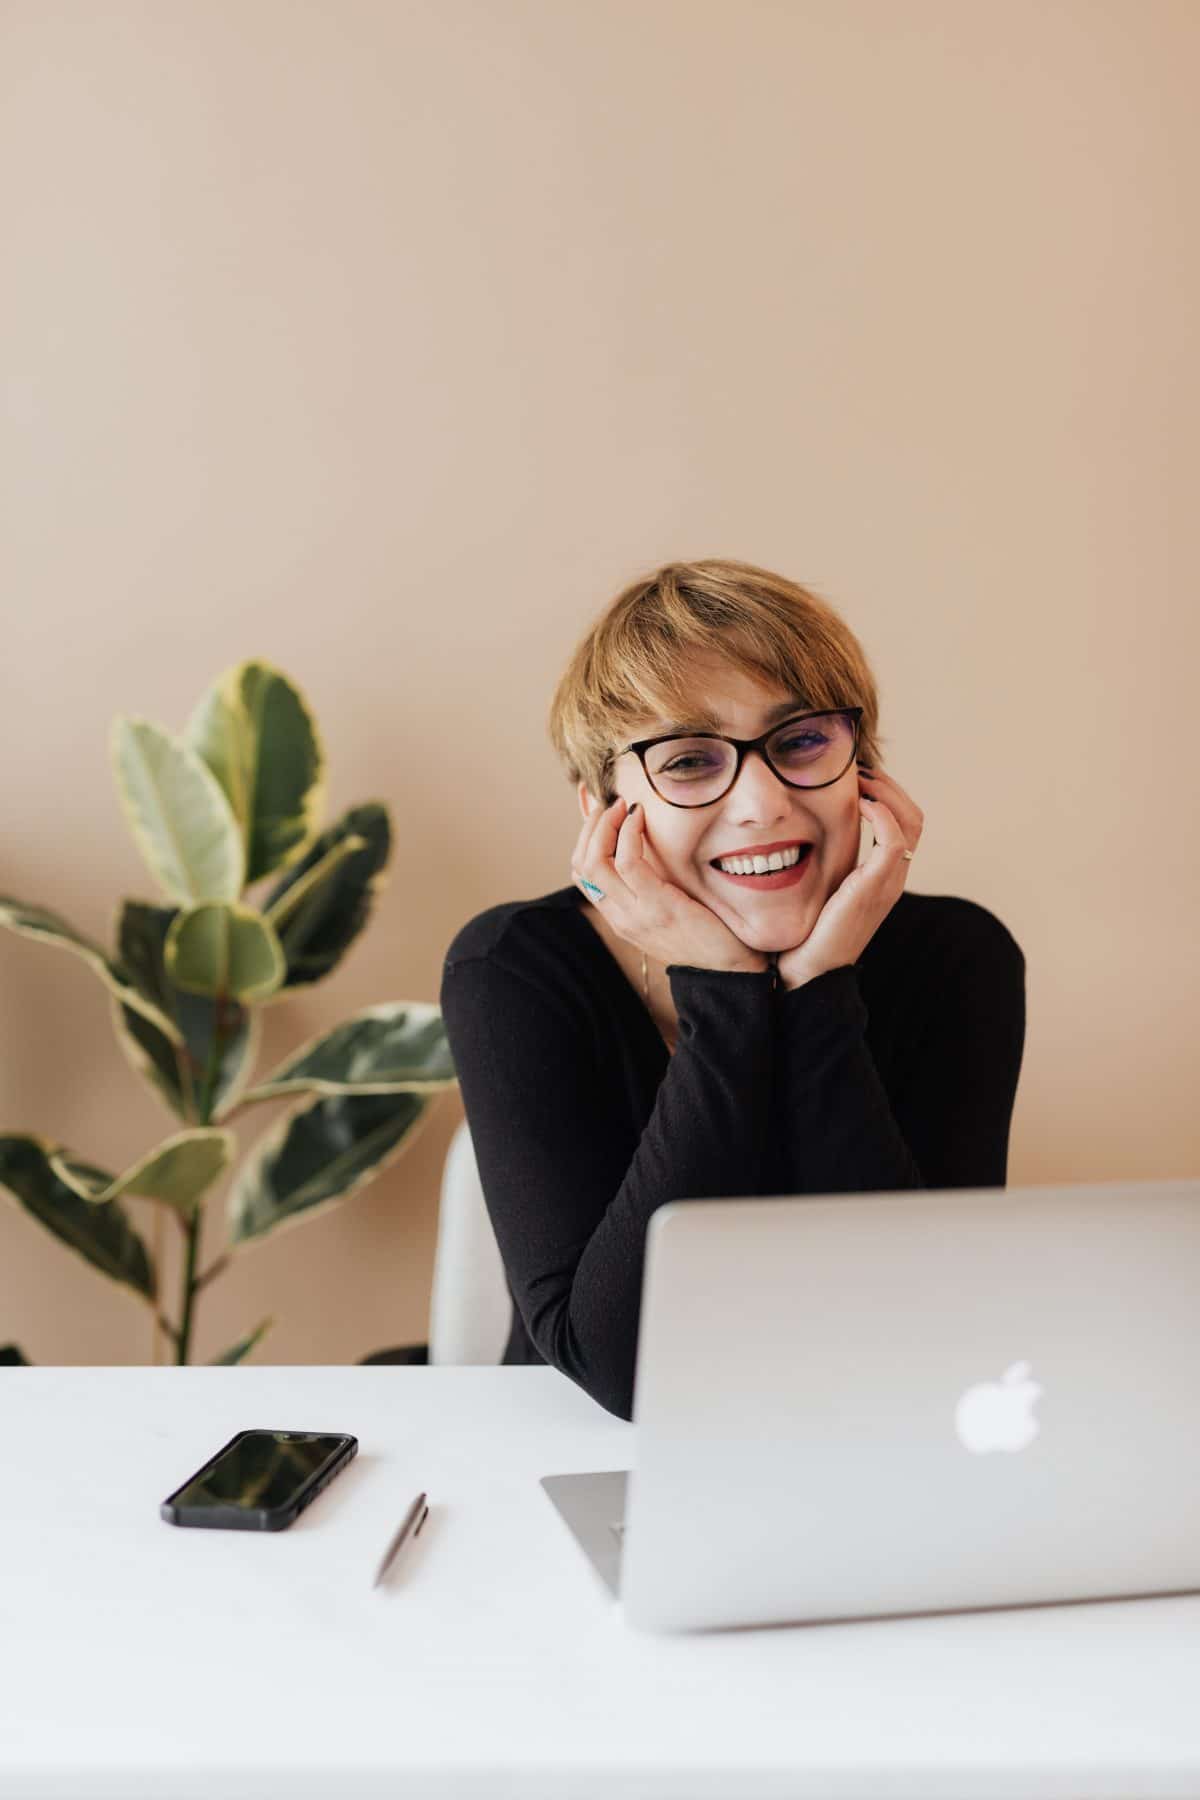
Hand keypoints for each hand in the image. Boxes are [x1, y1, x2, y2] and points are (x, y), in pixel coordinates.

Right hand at [570, 795, 769, 975]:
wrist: (731, 969)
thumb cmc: (707, 933)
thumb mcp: (669, 909)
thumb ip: (652, 886)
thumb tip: (647, 848)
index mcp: (620, 918)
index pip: (582, 874)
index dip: (584, 838)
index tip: (600, 812)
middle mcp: (620, 917)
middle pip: (581, 865)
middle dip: (589, 826)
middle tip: (609, 803)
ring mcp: (636, 914)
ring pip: (595, 862)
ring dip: (605, 824)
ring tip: (622, 805)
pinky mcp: (658, 906)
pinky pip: (629, 862)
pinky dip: (629, 832)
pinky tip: (640, 817)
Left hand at [776, 766, 924, 989]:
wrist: (806, 972)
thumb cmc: (804, 933)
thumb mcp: (816, 888)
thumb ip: (821, 862)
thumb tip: (794, 830)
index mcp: (881, 876)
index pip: (904, 821)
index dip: (886, 792)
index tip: (855, 775)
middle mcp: (892, 878)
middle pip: (914, 816)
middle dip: (889, 785)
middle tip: (858, 768)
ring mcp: (887, 883)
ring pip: (910, 821)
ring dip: (886, 791)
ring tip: (859, 778)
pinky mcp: (876, 888)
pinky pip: (895, 840)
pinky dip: (882, 814)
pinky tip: (858, 803)